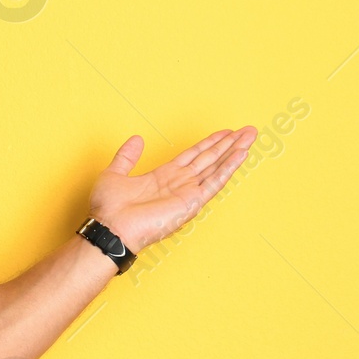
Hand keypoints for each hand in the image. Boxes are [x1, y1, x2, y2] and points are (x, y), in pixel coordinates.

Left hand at [88, 126, 257, 252]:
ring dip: (233, 151)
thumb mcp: (115, 173)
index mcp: (164, 176)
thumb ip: (127, 156)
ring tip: (249, 137)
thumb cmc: (108, 208)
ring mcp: (186, 193)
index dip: (209, 143)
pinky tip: (241, 155)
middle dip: (228, 144)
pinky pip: (214, 182)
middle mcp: (179, 184)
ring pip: (215, 167)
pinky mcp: (190, 202)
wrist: (109, 228)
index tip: (224, 132)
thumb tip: (136, 139)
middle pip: (209, 159)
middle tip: (247, 130)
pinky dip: (228, 168)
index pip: (193, 156)